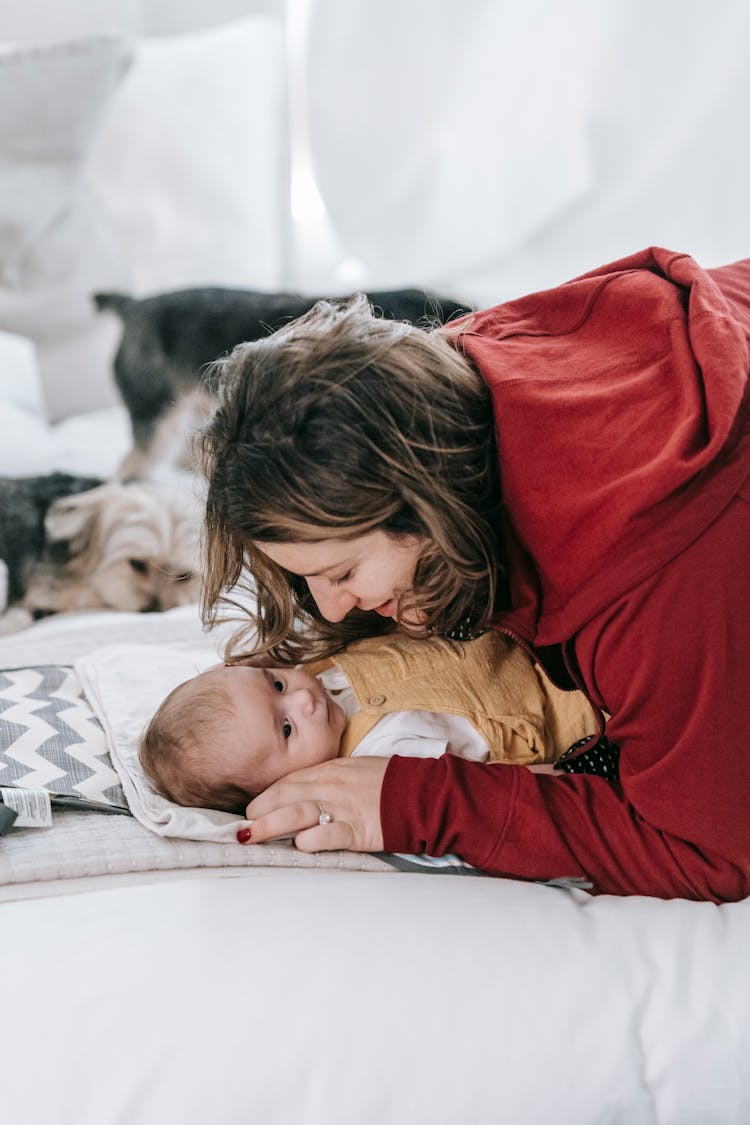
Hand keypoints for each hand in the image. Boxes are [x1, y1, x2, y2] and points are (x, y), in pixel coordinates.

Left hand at [240, 757, 388, 853]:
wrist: (423, 792)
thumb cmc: (389, 783)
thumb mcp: (354, 771)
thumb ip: (328, 781)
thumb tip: (303, 796)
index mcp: (330, 770)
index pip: (288, 781)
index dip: (265, 797)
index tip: (250, 810)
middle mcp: (331, 786)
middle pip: (284, 795)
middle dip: (259, 811)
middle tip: (241, 828)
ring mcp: (343, 807)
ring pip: (296, 813)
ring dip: (270, 826)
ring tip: (250, 837)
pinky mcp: (358, 829)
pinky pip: (327, 834)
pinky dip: (309, 840)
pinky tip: (297, 846)